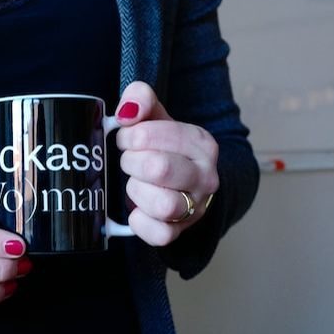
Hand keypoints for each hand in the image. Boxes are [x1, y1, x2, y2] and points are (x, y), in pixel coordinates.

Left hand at [114, 81, 219, 245]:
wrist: (186, 185)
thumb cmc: (165, 149)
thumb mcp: (156, 118)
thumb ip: (141, 99)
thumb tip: (128, 110)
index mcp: (201, 143)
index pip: (148, 134)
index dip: (128, 136)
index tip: (127, 139)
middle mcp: (205, 176)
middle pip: (157, 168)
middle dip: (131, 162)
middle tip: (130, 161)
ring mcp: (195, 207)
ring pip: (162, 204)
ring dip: (137, 191)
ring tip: (137, 183)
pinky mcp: (179, 231)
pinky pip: (157, 234)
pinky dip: (140, 222)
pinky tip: (138, 209)